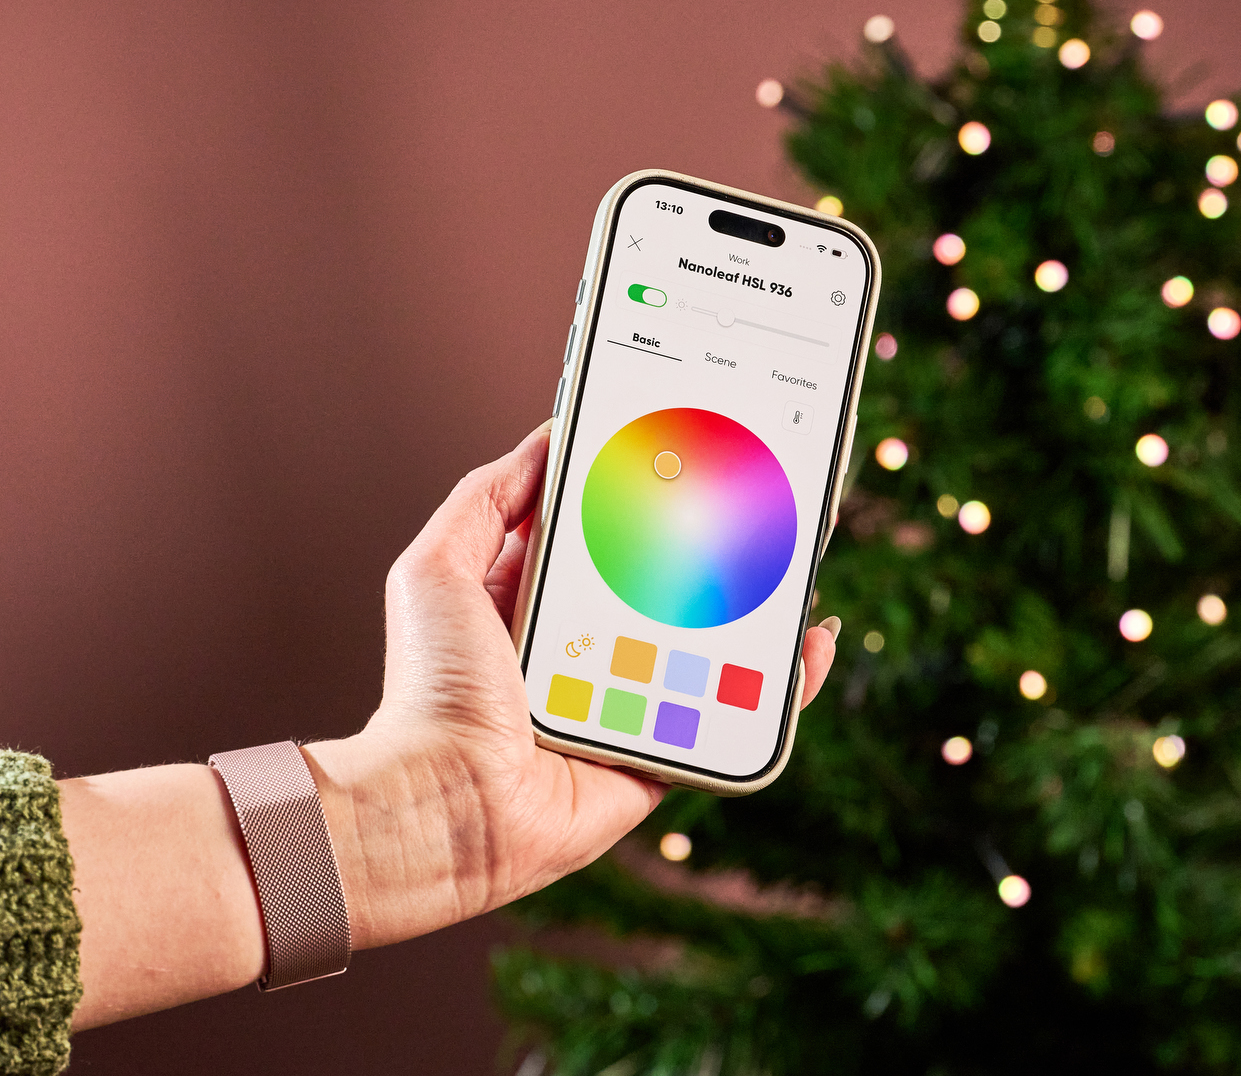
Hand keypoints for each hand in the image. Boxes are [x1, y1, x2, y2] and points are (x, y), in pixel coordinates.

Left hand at [306, 420, 838, 948]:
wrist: (446, 803)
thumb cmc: (429, 691)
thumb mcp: (437, 567)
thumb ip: (488, 499)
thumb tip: (549, 437)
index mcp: (528, 603)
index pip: (599, 536)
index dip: (642, 498)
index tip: (692, 457)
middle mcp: (579, 652)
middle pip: (663, 588)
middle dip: (714, 549)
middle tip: (769, 505)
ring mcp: (623, 703)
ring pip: (706, 649)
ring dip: (757, 611)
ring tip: (801, 567)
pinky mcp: (656, 757)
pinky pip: (729, 719)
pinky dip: (779, 688)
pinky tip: (811, 645)